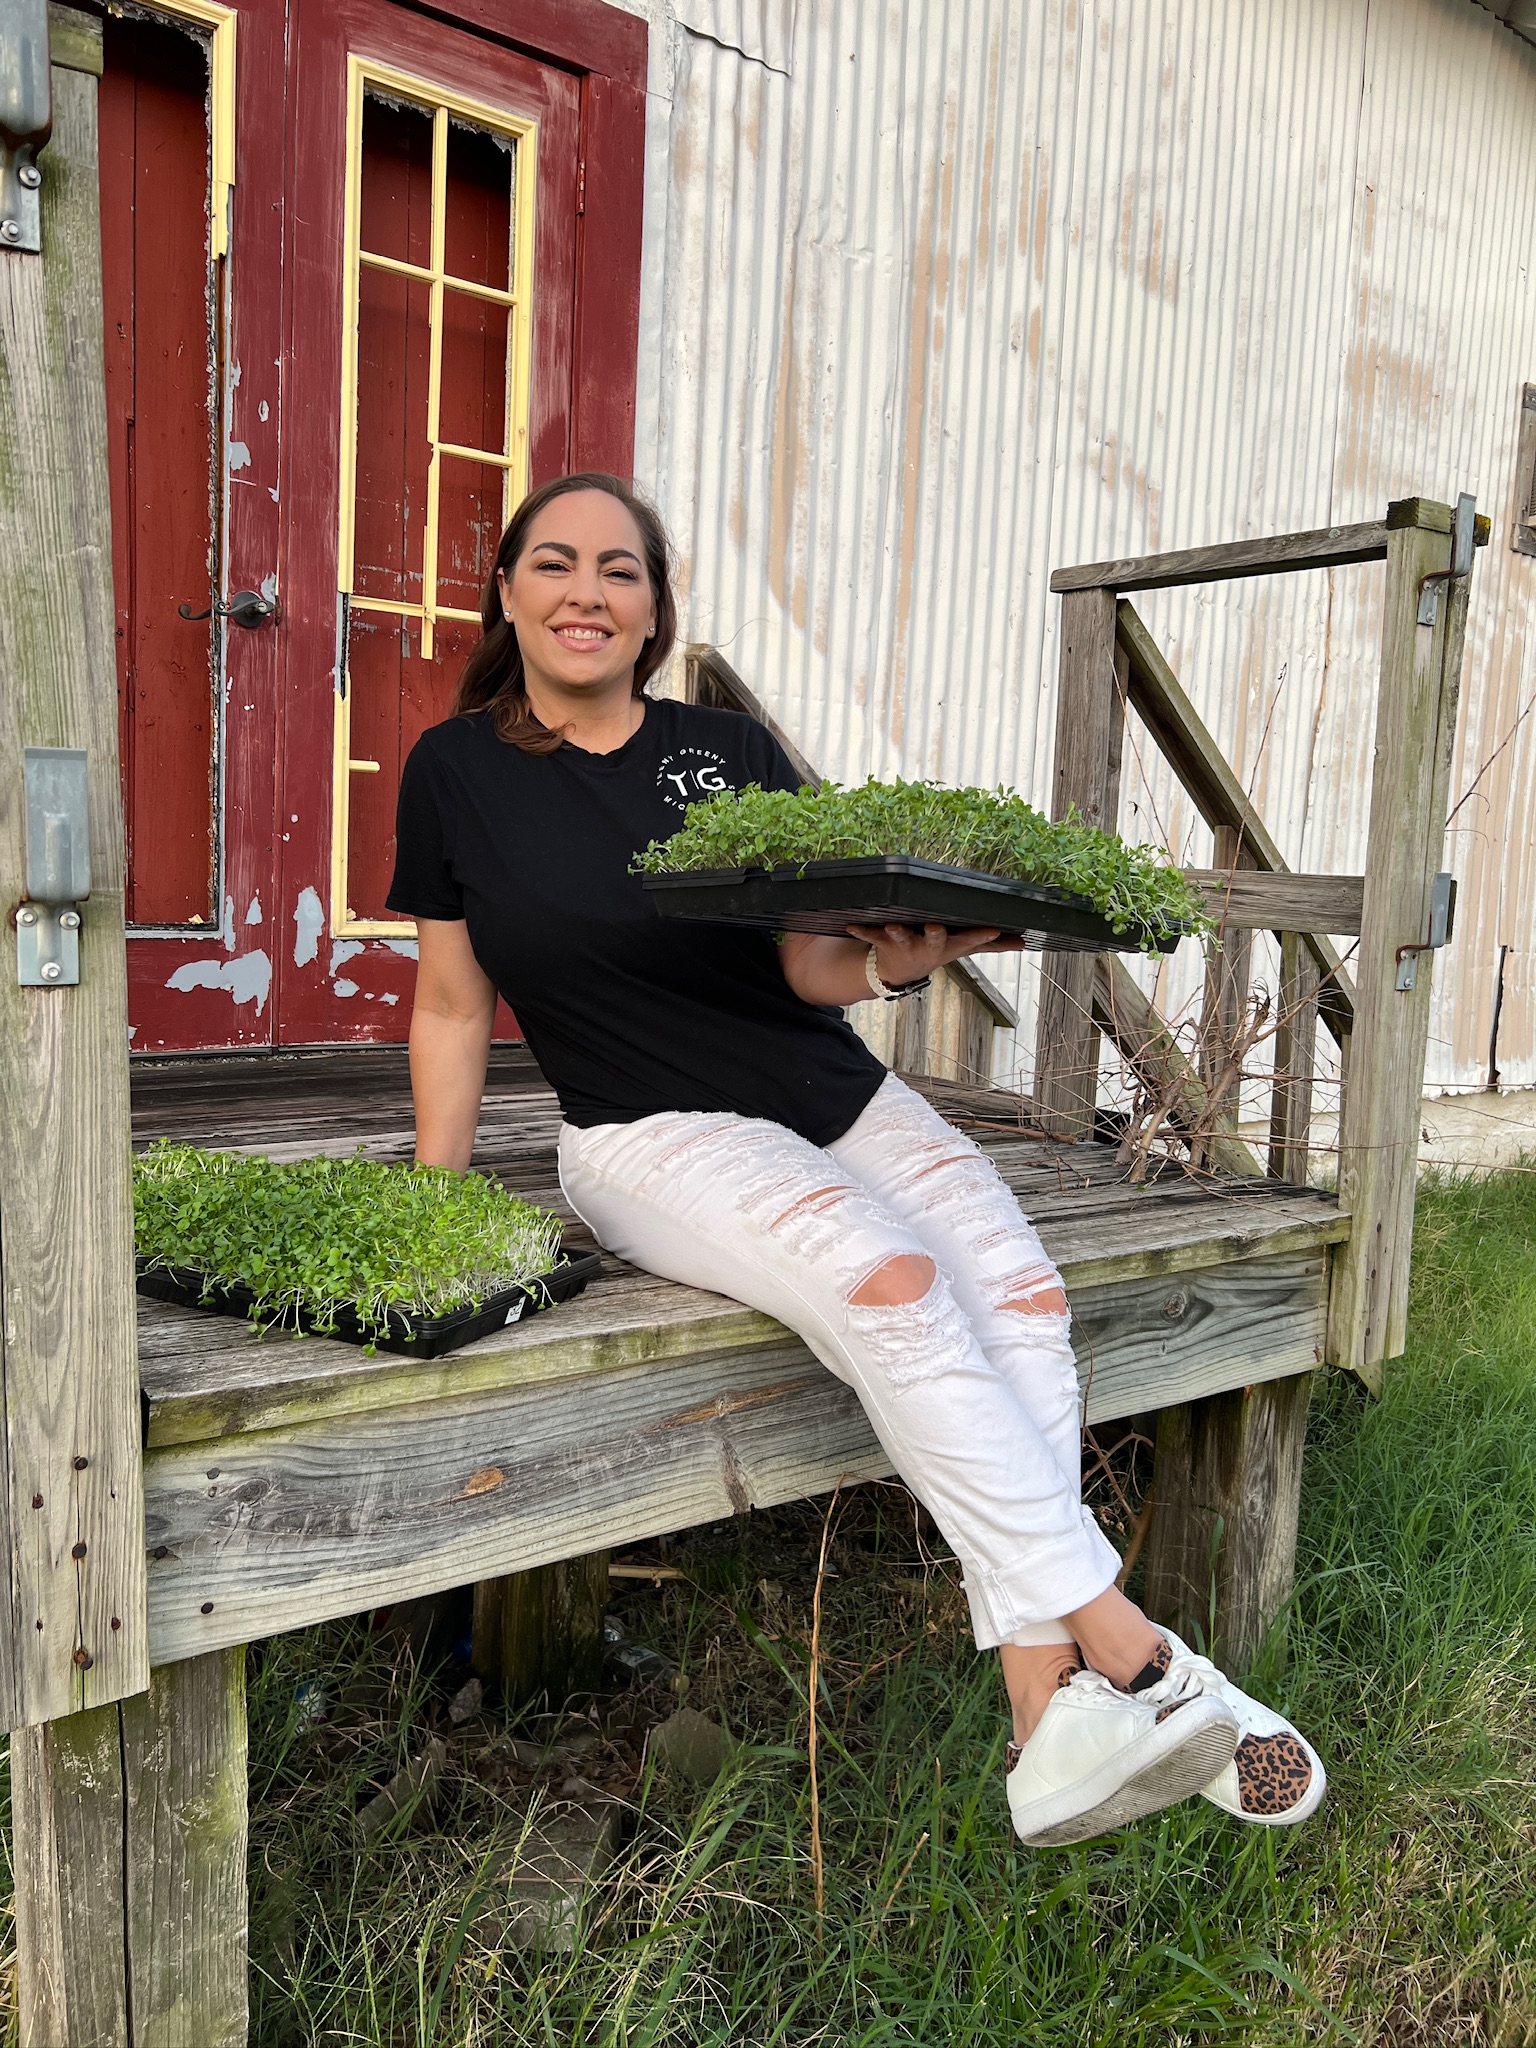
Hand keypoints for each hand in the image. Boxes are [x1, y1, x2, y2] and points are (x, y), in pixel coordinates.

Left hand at [844, 921, 1025, 986]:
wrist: (897, 973)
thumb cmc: (935, 950)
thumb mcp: (963, 948)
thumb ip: (992, 945)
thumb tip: (1025, 941)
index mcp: (949, 945)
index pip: (970, 941)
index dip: (981, 936)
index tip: (993, 930)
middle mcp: (928, 947)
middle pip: (935, 941)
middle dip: (936, 935)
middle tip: (936, 927)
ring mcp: (905, 946)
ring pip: (902, 937)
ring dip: (898, 932)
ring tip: (894, 925)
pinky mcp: (883, 942)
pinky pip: (870, 935)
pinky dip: (862, 930)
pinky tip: (851, 924)